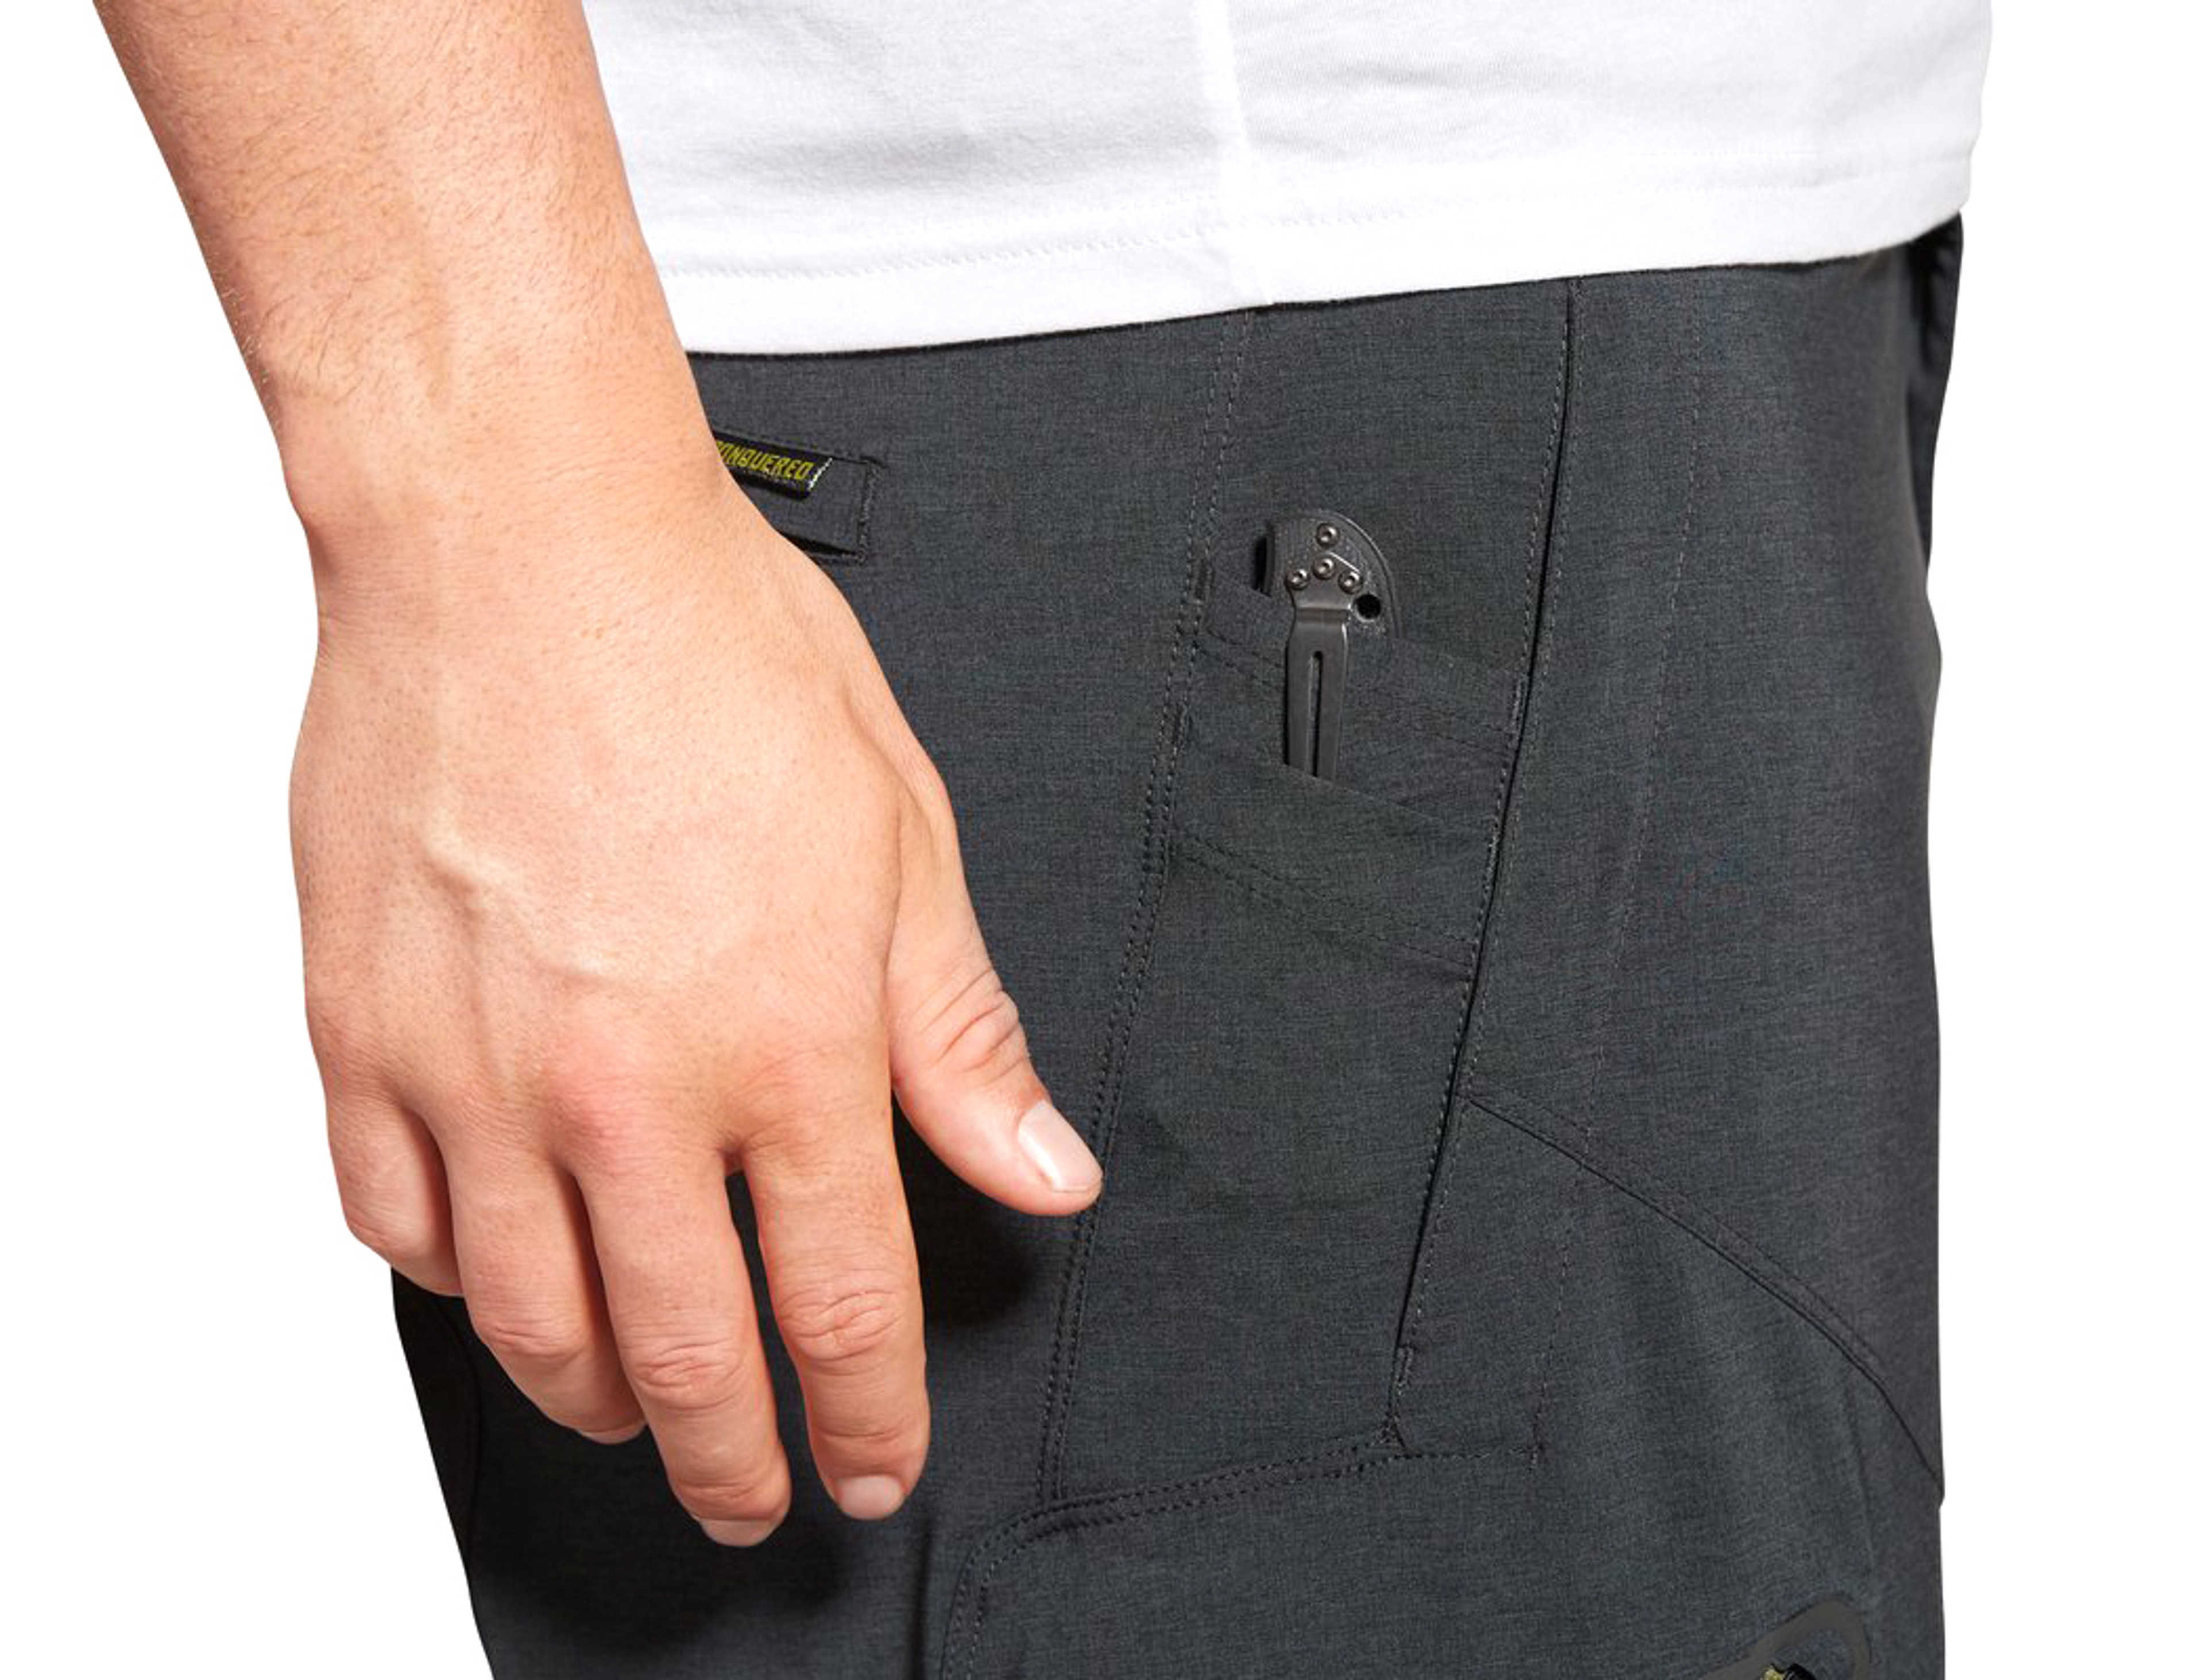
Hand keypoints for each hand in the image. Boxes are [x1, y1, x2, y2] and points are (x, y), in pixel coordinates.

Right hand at [293, 474, 1100, 1543]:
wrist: (517, 534)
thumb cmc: (708, 650)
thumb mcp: (898, 831)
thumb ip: (959, 1030)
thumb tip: (1039, 1167)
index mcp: (785, 1039)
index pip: (844, 1305)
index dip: (868, 1419)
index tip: (874, 1467)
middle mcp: (626, 1084)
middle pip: (685, 1357)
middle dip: (737, 1462)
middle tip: (757, 1498)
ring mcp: (475, 1070)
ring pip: (530, 1323)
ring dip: (597, 1401)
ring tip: (636, 1416)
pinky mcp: (360, 1033)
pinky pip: (393, 1226)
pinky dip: (454, 1282)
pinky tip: (497, 1275)